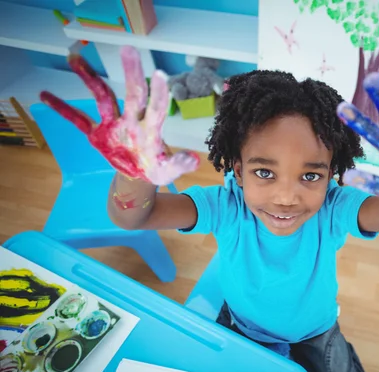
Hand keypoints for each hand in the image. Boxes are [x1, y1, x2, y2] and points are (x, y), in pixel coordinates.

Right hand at [40, 46, 199, 185]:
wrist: (138, 176)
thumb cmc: (156, 170)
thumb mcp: (167, 171)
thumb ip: (178, 164)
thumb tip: (194, 160)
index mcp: (150, 130)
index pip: (155, 109)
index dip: (158, 94)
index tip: (159, 74)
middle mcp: (132, 121)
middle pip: (132, 94)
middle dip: (131, 73)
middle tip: (128, 49)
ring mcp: (113, 125)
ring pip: (102, 97)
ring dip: (90, 79)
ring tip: (74, 59)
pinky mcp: (98, 133)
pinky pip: (78, 120)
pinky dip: (63, 110)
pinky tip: (45, 95)